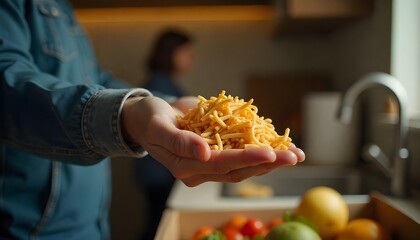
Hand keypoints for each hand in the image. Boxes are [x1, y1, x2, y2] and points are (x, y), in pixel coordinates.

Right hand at [122, 96, 304, 186]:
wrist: (149, 116)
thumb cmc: (149, 120)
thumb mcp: (158, 127)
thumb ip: (179, 141)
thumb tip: (204, 153)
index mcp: (187, 167)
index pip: (221, 165)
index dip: (246, 159)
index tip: (270, 152)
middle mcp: (203, 168)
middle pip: (240, 169)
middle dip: (268, 163)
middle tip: (294, 157)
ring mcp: (213, 159)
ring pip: (246, 164)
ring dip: (272, 159)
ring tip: (297, 154)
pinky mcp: (220, 148)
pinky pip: (244, 151)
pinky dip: (265, 148)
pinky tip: (285, 145)